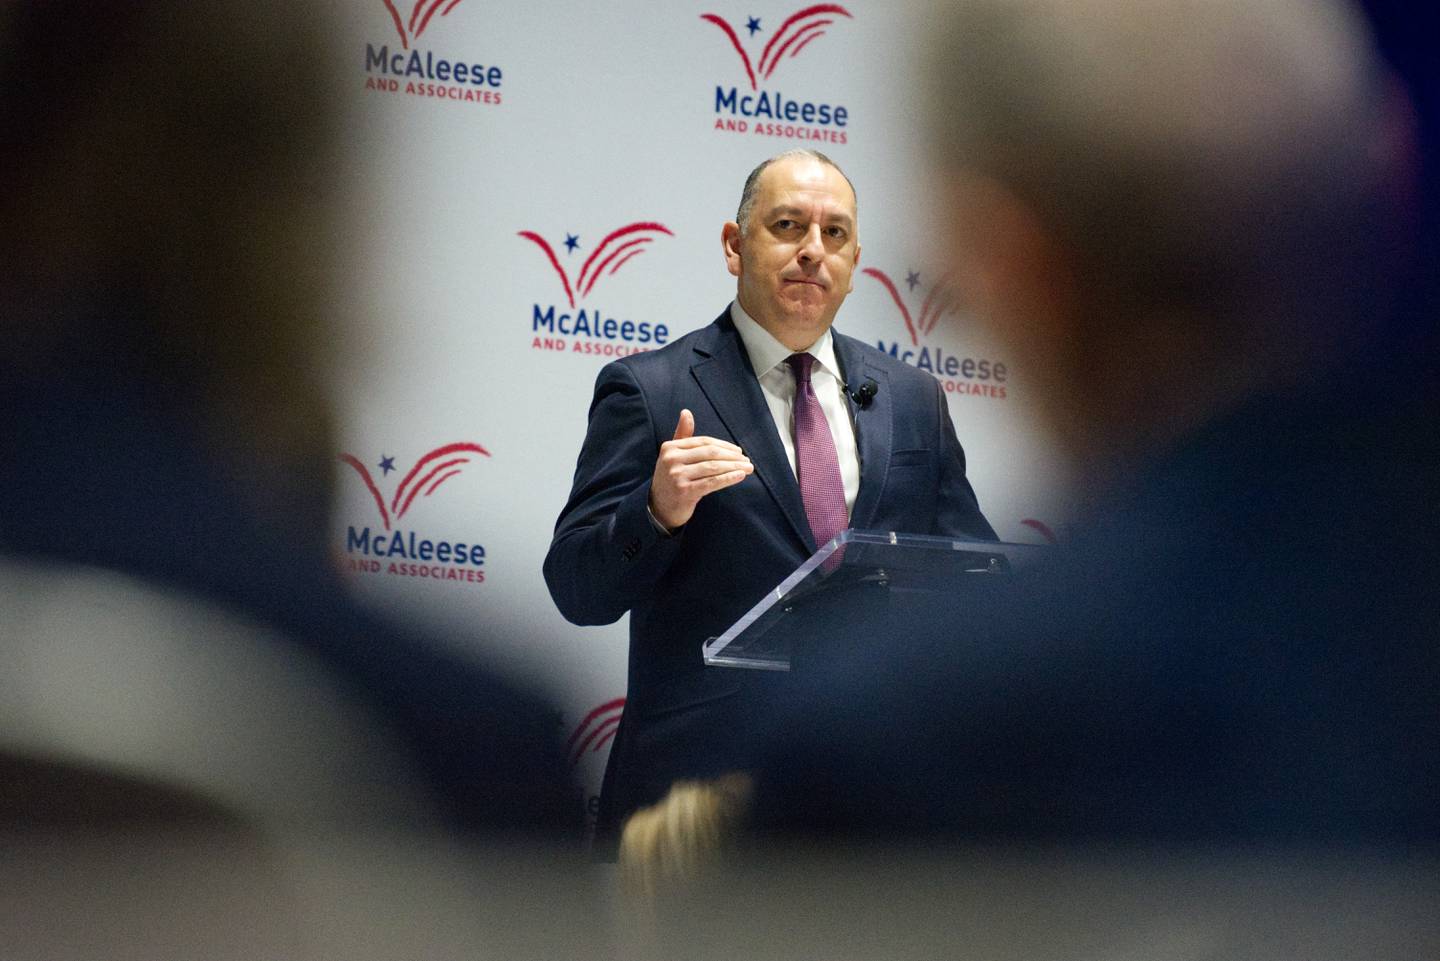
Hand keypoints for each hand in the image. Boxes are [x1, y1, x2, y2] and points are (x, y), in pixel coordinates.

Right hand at [649, 409, 752, 529]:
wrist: (659, 507)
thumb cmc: (671, 478)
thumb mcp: (673, 455)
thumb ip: (682, 434)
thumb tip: (686, 412)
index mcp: (670, 447)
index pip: (703, 442)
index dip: (724, 445)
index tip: (738, 451)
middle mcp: (672, 460)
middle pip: (710, 453)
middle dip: (732, 456)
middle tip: (746, 460)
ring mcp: (677, 476)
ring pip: (713, 467)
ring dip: (734, 467)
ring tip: (748, 468)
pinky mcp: (685, 491)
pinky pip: (711, 482)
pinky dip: (728, 478)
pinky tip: (739, 476)